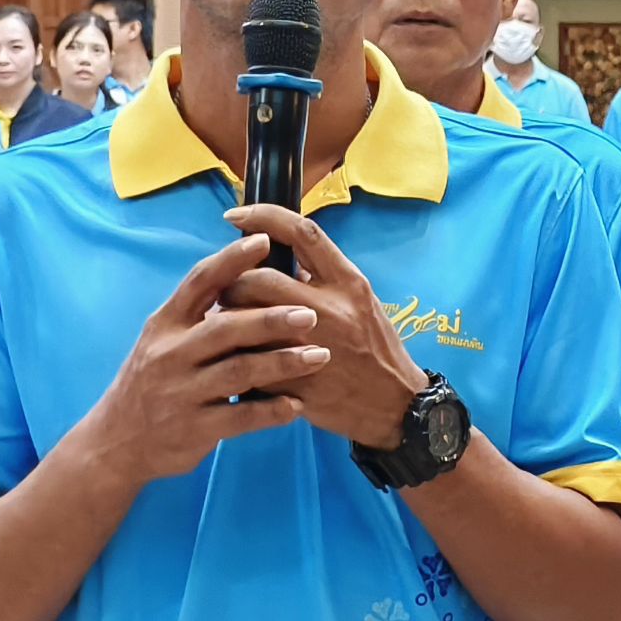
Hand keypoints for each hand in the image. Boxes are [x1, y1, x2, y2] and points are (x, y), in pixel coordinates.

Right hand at [80, 232, 320, 487]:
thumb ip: (200, 313)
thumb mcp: (163, 340)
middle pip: (225, 327)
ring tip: (319, 357)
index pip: (198, 282)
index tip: (265, 241)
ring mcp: (181, 393)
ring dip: (282, 362)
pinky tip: (298, 404)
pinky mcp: (193, 429)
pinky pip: (240, 418)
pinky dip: (272, 411)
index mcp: (165, 324)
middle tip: (312, 315)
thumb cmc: (154, 381)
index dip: (231, 260)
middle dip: (271, 319)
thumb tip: (248, 275)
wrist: (117, 442)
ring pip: (238, 371)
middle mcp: (170, 354)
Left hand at [219, 206, 423, 448]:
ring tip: (229, 324)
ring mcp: (309, 346)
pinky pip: (248, 358)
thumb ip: (325, 277)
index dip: (262, 216)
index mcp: (348, 283)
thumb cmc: (375, 347)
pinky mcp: (292, 380)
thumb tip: (280, 253)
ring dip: (227, 318)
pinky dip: (236, 354)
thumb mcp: (362, 301)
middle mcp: (330, 308)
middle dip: (233, 282)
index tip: (234, 216)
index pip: (302, 232)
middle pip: (259, 278)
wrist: (394, 404)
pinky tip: (236, 357)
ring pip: (245, 318)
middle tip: (230, 293)